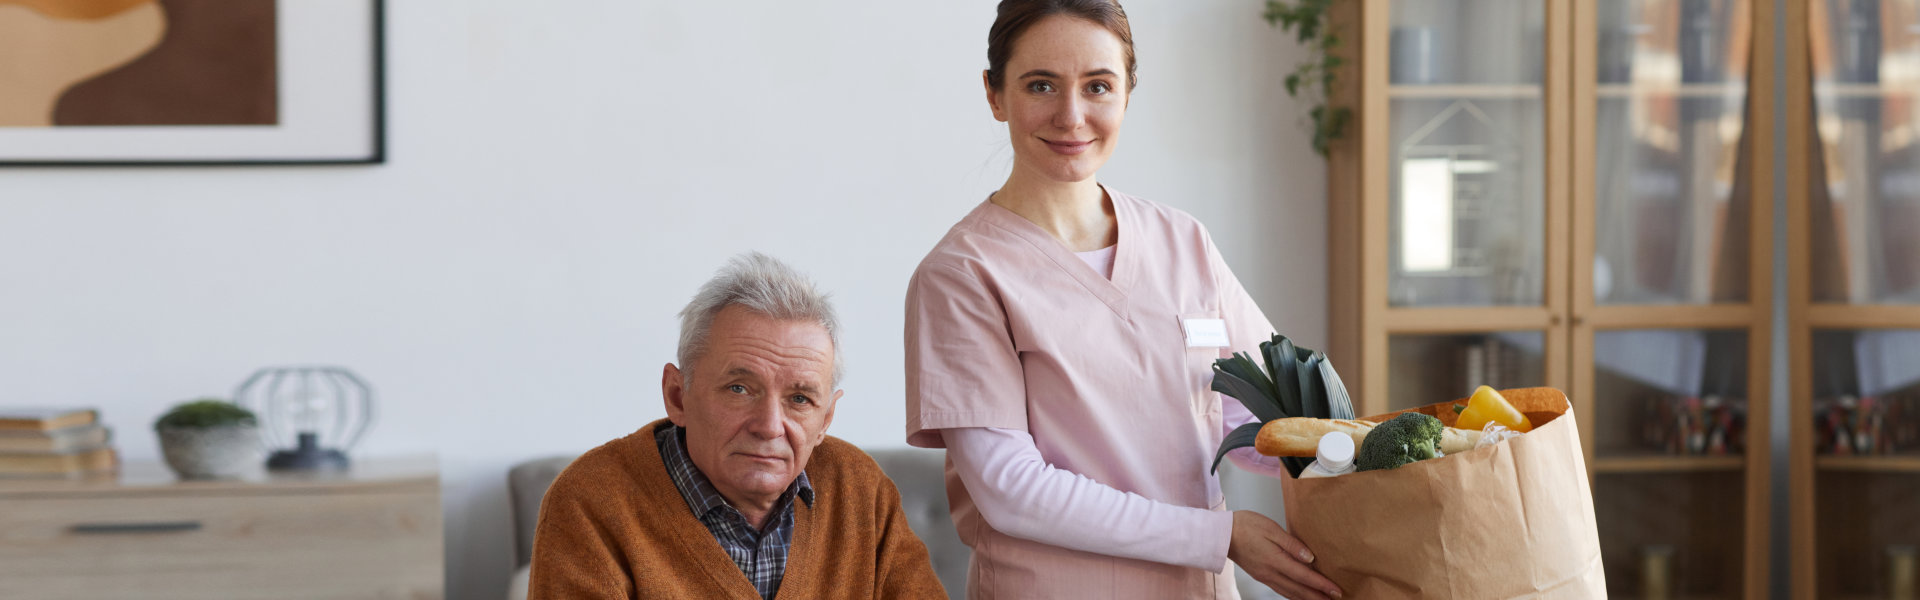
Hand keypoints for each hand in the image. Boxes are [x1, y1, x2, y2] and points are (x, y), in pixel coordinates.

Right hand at [1227, 510, 1343, 599]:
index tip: (1336, 590)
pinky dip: (1293, 596)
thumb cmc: (1245, 526)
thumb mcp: (1271, 528)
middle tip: (1335, 599)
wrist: (1221, 534)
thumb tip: (1310, 558)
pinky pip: (1281, 590)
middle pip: (1299, 589)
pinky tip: (1299, 596)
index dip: (1321, 584)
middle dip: (1318, 596)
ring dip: (1307, 598)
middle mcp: (1270, 573)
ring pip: (1290, 593)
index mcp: (1275, 560)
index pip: (1304, 576)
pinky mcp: (1261, 576)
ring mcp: (1264, 576)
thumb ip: (1292, 544)